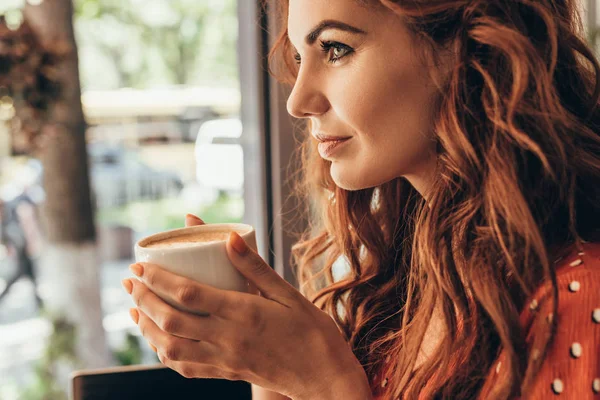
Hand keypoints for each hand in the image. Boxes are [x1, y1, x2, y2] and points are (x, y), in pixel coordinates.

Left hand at [122, 214, 371, 399]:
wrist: (323, 377)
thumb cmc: (311, 331)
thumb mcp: (288, 292)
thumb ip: (255, 267)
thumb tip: (228, 238)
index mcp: (244, 313)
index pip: (188, 294)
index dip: (158, 279)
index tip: (140, 265)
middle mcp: (228, 339)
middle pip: (171, 320)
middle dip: (143, 299)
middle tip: (129, 281)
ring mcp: (225, 360)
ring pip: (171, 348)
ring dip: (147, 328)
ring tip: (135, 310)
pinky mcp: (226, 373)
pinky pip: (186, 368)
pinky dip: (165, 354)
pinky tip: (160, 341)